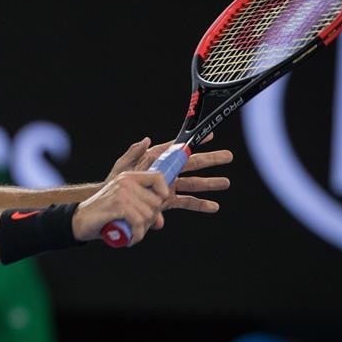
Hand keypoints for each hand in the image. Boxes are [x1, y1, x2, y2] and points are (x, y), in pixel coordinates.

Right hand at [74, 170, 169, 245]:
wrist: (79, 221)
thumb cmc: (102, 215)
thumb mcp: (124, 208)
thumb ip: (142, 211)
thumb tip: (160, 223)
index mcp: (128, 177)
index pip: (158, 177)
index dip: (164, 191)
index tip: (159, 206)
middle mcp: (126, 182)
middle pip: (156, 201)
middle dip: (151, 219)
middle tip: (140, 228)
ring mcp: (121, 193)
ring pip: (148, 214)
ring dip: (143, 229)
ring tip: (133, 234)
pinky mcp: (117, 205)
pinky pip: (138, 222)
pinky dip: (137, 234)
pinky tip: (131, 239)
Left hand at [107, 134, 231, 213]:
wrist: (112, 205)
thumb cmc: (114, 183)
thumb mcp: (122, 166)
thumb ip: (133, 153)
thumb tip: (145, 140)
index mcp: (156, 160)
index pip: (178, 148)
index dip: (194, 142)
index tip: (210, 135)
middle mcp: (166, 172)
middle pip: (192, 164)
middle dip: (211, 160)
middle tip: (229, 156)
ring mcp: (168, 187)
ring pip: (194, 183)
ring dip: (210, 183)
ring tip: (226, 182)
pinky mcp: (168, 202)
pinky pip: (186, 202)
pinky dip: (200, 205)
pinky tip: (213, 206)